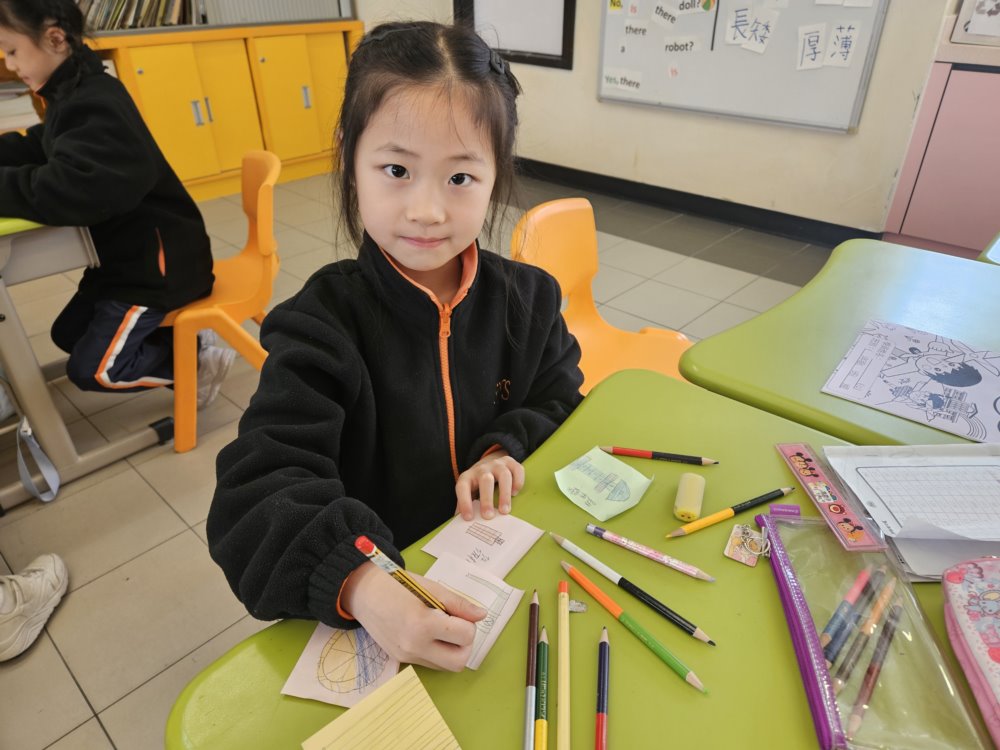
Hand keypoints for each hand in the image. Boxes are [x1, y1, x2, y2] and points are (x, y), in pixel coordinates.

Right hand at [339, 562, 485, 670]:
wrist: (362, 592)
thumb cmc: (396, 584)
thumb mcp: (431, 588)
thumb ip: (458, 604)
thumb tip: (481, 615)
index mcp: (422, 624)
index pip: (465, 636)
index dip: (468, 623)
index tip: (457, 613)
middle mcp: (413, 646)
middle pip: (459, 662)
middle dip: (464, 644)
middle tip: (455, 626)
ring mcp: (406, 656)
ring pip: (445, 667)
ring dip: (452, 650)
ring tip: (442, 629)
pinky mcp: (400, 659)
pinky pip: (430, 664)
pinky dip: (437, 652)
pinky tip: (429, 634)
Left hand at [455, 450, 524, 520]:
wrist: (488, 463)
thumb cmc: (477, 485)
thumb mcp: (468, 493)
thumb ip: (464, 507)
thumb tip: (460, 526)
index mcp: (468, 477)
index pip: (463, 487)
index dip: (464, 502)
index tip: (468, 518)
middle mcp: (482, 469)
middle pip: (485, 480)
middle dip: (487, 499)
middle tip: (488, 516)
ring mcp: (497, 464)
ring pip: (503, 475)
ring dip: (504, 494)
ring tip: (504, 511)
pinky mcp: (511, 463)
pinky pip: (517, 469)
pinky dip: (518, 482)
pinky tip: (515, 493)